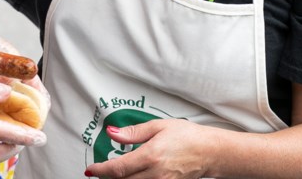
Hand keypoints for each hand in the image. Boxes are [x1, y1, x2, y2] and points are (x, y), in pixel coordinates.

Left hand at [85, 119, 211, 178]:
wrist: (210, 152)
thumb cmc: (187, 136)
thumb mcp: (158, 126)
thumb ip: (133, 132)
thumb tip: (112, 132)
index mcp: (151, 156)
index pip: (118, 169)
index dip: (101, 171)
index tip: (90, 170)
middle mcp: (156, 174)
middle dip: (109, 177)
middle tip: (100, 170)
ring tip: (116, 172)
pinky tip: (132, 176)